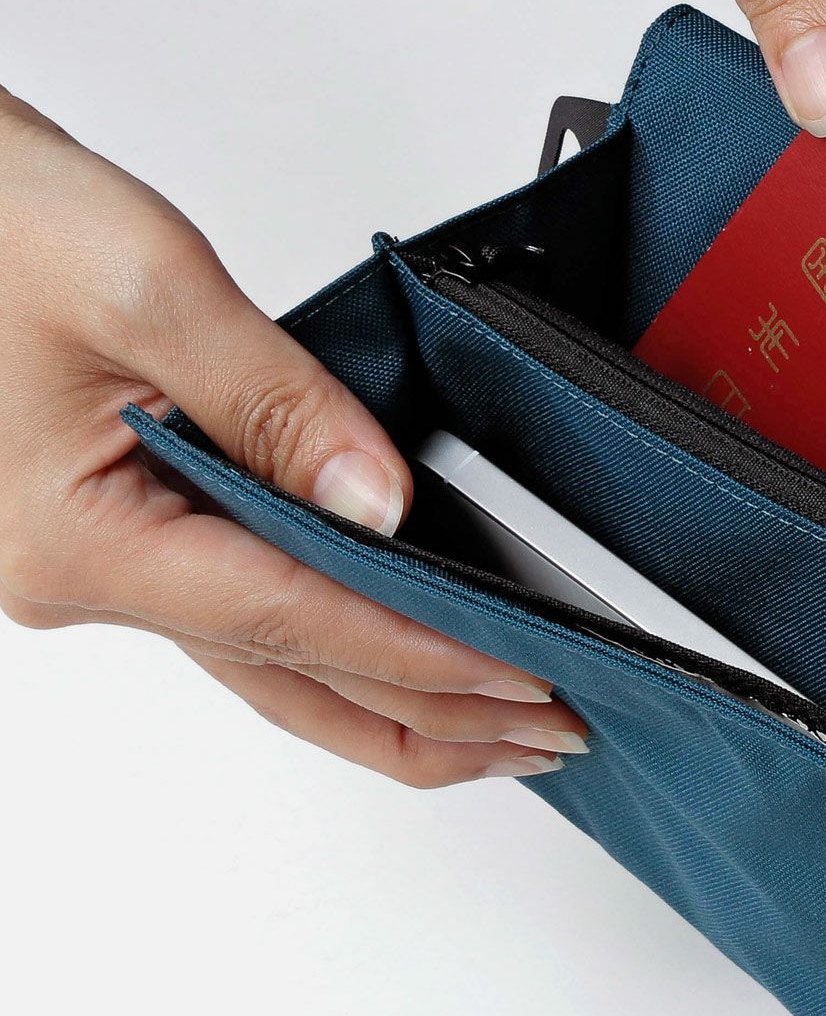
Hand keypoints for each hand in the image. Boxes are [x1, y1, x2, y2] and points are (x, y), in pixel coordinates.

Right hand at [0, 93, 589, 784]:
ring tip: (503, 730)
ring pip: (277, 672)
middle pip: (298, 683)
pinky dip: (341, 653)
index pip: (298, 621)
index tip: (527, 679)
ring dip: (395, 705)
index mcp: (82, 539)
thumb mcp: (147, 284)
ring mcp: (103, 567)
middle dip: (438, 718)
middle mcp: (87, 577)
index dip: (427, 657)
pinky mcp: (124, 538)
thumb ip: (278, 400)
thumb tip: (382, 503)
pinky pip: (252, 623)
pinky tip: (406, 663)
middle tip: (553, 731)